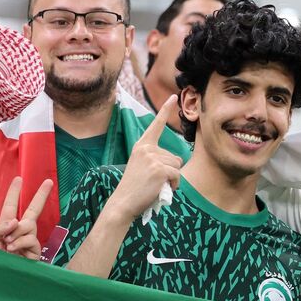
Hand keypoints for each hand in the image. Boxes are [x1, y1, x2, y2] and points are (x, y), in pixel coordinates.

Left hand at [0, 176, 51, 258]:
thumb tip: (16, 221)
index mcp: (4, 228)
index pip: (10, 207)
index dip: (14, 193)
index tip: (19, 179)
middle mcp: (18, 233)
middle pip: (33, 210)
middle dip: (41, 195)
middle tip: (49, 181)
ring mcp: (28, 242)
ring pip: (29, 225)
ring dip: (17, 231)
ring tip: (7, 244)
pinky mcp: (34, 252)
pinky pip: (31, 238)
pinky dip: (21, 241)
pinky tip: (12, 248)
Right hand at [105, 95, 182, 223]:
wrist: (123, 203)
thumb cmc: (134, 189)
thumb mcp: (143, 167)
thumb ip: (156, 159)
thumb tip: (177, 160)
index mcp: (142, 146)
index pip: (156, 125)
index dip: (166, 110)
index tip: (174, 97)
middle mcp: (147, 148)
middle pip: (174, 156)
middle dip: (170, 171)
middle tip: (153, 181)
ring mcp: (153, 158)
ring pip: (177, 166)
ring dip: (172, 178)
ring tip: (155, 185)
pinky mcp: (160, 169)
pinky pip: (178, 176)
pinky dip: (174, 185)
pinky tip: (160, 190)